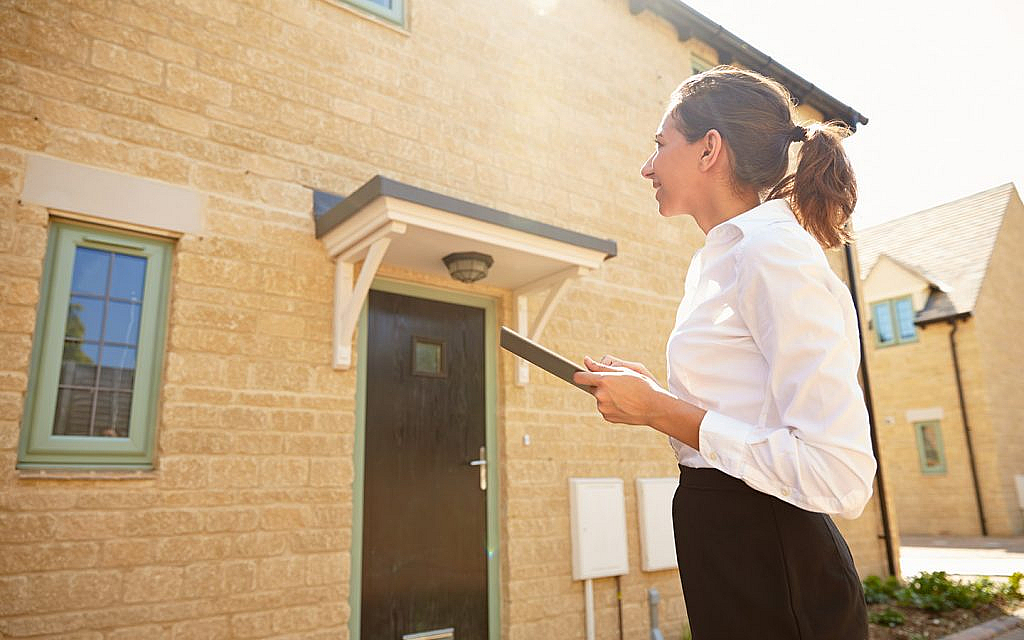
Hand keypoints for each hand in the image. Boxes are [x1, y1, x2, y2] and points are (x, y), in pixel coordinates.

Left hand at [573, 356, 706, 448]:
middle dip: (601, 385)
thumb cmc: (642, 384)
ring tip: (625, 396)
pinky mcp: (607, 417)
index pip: (580, 377)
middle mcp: (601, 395)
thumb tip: (586, 361)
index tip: (581, 374)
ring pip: (599, 398)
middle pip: (592, 387)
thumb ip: (602, 366)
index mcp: (604, 380)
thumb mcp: (625, 370)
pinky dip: (611, 405)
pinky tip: (624, 404)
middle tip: (619, 385)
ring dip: (607, 395)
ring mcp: (603, 407)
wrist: (654, 406)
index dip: (580, 374)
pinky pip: (604, 408)